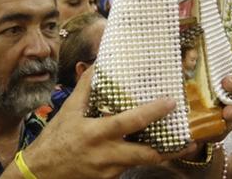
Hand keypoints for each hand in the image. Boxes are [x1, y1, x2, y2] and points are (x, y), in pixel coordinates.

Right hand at [18, 69, 195, 178]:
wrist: (41, 173)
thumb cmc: (55, 139)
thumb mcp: (68, 111)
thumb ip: (85, 87)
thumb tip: (99, 64)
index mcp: (95, 133)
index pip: (129, 122)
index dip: (152, 112)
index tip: (171, 102)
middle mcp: (106, 155)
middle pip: (146, 154)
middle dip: (170, 147)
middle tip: (190, 136)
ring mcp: (109, 171)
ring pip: (142, 163)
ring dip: (160, 153)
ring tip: (179, 143)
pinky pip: (130, 168)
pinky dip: (141, 158)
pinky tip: (150, 149)